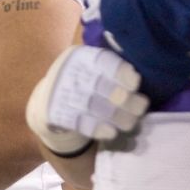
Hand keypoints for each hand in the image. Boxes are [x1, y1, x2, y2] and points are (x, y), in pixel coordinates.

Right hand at [27, 46, 147, 153]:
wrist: (48, 100)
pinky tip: (111, 132)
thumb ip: (111, 68)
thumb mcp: (90, 67)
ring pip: (92, 105)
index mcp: (80, 56)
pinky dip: (97, 128)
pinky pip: (79, 122)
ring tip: (131, 123)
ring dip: (116, 116)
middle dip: (125, 99)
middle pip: (100, 85)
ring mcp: (59, 92)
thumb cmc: (81, 81)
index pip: (102, 61)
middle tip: (142, 106)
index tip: (135, 83)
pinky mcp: (54, 112)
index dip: (120, 72)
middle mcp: (67, 71)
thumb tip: (137, 75)